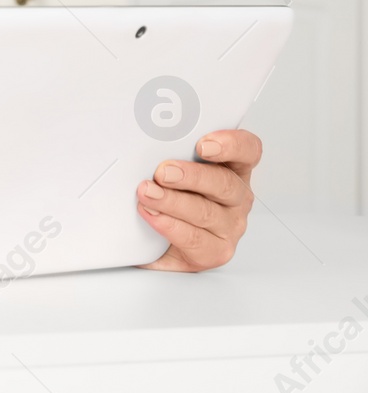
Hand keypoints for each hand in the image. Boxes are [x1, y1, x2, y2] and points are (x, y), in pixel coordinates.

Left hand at [135, 129, 260, 272]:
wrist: (154, 243)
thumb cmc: (165, 196)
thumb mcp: (169, 169)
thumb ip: (168, 152)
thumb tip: (145, 141)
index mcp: (231, 169)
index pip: (247, 150)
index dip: (232, 144)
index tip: (203, 145)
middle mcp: (235, 197)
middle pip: (224, 183)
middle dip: (191, 176)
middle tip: (163, 172)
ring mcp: (229, 226)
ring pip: (206, 212)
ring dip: (172, 201)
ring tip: (147, 193)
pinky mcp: (216, 251)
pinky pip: (194, 239)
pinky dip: (169, 225)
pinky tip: (152, 216)